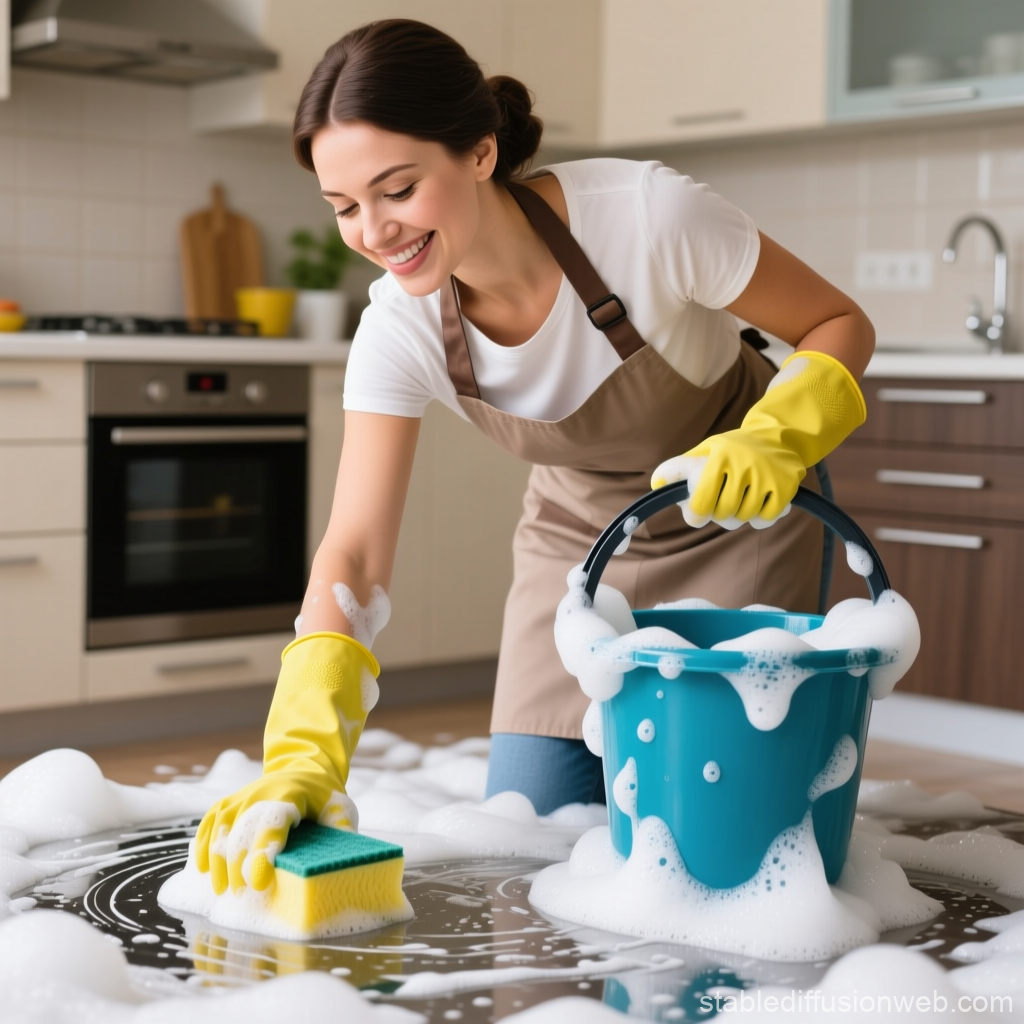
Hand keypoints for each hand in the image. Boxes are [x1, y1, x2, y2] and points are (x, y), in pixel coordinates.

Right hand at [193, 632, 379, 894]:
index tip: (257, 881)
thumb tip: (344, 861)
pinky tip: (204, 869)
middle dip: (238, 867)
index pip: (273, 824)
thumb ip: (341, 831)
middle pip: (241, 832)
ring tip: (222, 890)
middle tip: (242, 896)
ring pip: (220, 830)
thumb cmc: (322, 796)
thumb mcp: (339, 808)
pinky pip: (207, 824)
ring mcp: (239, 797)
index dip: (263, 852)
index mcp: (289, 794)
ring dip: (218, 862)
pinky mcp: (226, 803)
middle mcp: (258, 793)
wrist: (302, 768)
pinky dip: (203, 846)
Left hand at [652, 351, 865, 529]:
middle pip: (723, 514)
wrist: (778, 434)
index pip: (702, 502)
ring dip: (739, 515)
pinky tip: (757, 503)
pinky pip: (765, 519)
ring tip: (740, 498)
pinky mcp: (786, 488)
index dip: (696, 515)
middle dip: (719, 513)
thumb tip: (656, 485)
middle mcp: (744, 465)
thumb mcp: (704, 451)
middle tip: (721, 503)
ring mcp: (767, 476)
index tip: (697, 516)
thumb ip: (678, 468)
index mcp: (719, 457)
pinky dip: (759, 518)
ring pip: (744, 518)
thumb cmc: (731, 449)